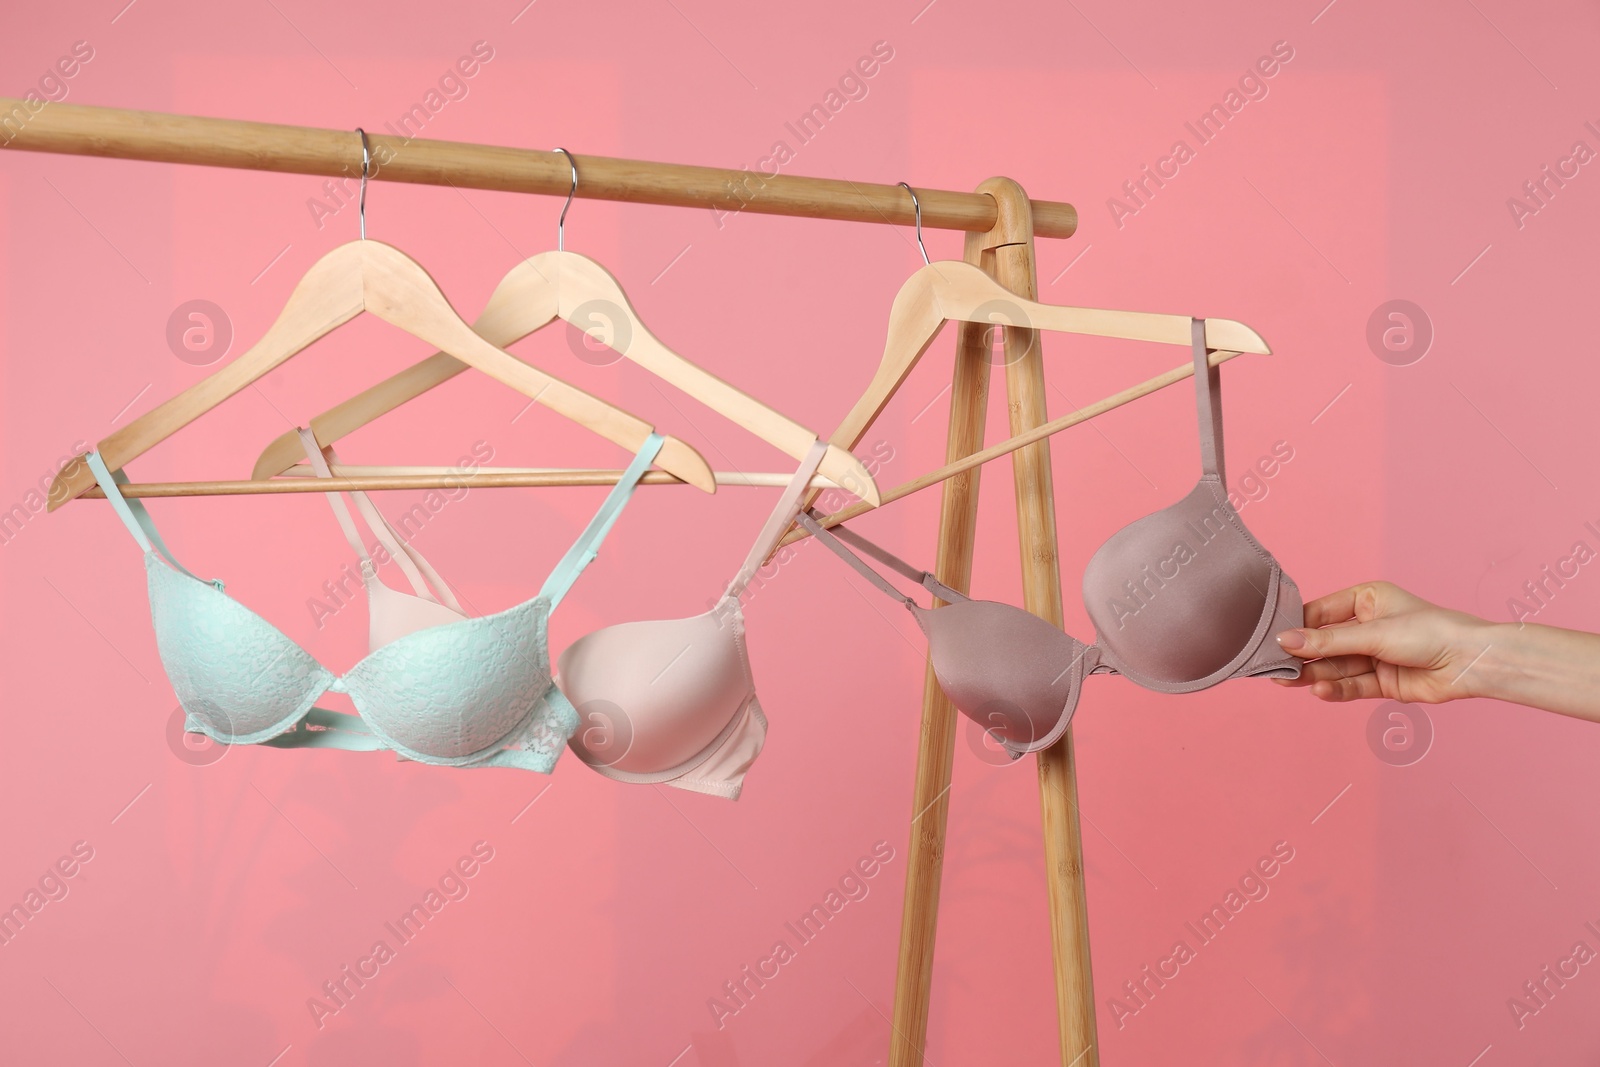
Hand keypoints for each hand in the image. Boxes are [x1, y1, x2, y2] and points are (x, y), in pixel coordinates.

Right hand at [1273, 581, 1496, 703]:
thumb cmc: (1429, 632)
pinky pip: (1352, 685)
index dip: (1297, 627)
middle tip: (1274, 667)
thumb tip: (1285, 641)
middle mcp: (1368, 627)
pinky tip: (1319, 690)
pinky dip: (1335, 689)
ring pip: (1336, 666)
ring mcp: (1375, 656)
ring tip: (1288, 681)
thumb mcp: (1372, 633)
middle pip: (1326, 643)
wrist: (1471, 663)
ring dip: (1314, 674)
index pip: (1320, 613)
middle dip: (1302, 656)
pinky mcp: (1383, 682)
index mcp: (1366, 601)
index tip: (1272, 639)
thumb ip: (1327, 641)